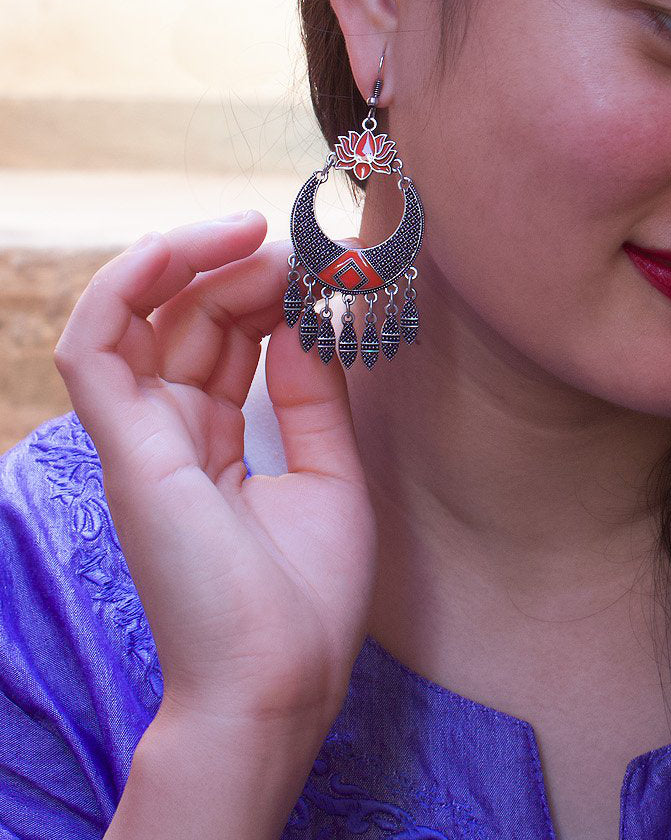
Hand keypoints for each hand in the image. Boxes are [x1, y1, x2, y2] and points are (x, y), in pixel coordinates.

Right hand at [54, 213, 376, 728]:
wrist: (279, 682)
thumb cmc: (306, 599)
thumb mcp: (328, 471)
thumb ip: (312, 394)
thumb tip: (311, 320)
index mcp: (212, 445)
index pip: (223, 340)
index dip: (265, 291)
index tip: (320, 270)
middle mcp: (170, 434)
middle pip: (187, 318)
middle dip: (240, 269)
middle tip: (298, 253)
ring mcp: (141, 438)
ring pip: (136, 316)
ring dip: (188, 260)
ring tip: (249, 235)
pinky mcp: (126, 447)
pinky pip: (95, 345)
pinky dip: (127, 285)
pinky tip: (180, 248)